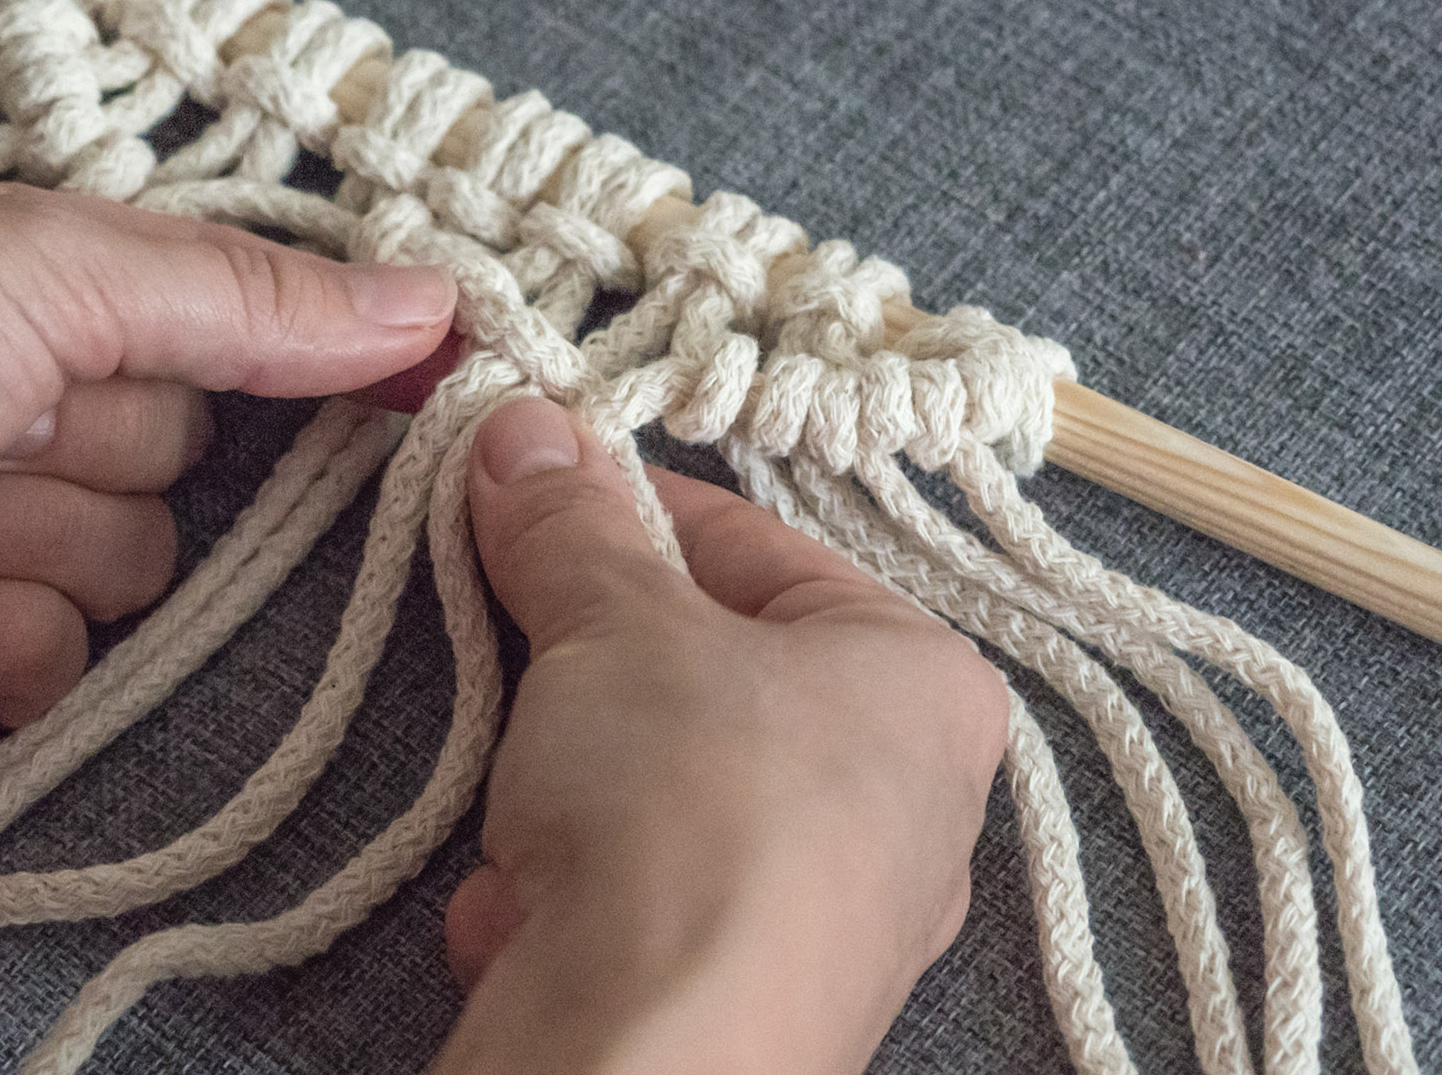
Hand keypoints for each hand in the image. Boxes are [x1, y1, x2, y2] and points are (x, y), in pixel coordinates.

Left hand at [0, 168, 453, 788]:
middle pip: (185, 456)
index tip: (422, 377)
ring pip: (129, 567)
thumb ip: (251, 297)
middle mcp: (19, 400)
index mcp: (40, 282)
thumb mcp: (54, 268)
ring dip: (20, 539)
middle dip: (85, 445)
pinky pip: (60, 669)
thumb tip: (433, 299)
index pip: (233, 318)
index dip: (315, 352)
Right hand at [432, 399, 1009, 1074]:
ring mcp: (836, 919)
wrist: (656, 1060)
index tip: (533, 491)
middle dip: (591, 673)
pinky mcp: (755, 999)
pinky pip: (638, 908)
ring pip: (663, 802)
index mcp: (922, 682)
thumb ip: (568, 526)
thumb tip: (524, 430)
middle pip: (710, 679)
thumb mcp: (614, 625)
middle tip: (519, 643)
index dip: (631, 512)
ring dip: (567, 798)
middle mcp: (907, 804)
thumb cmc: (686, 804)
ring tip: (533, 815)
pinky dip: (567, 903)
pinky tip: (531, 921)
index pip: (761, 550)